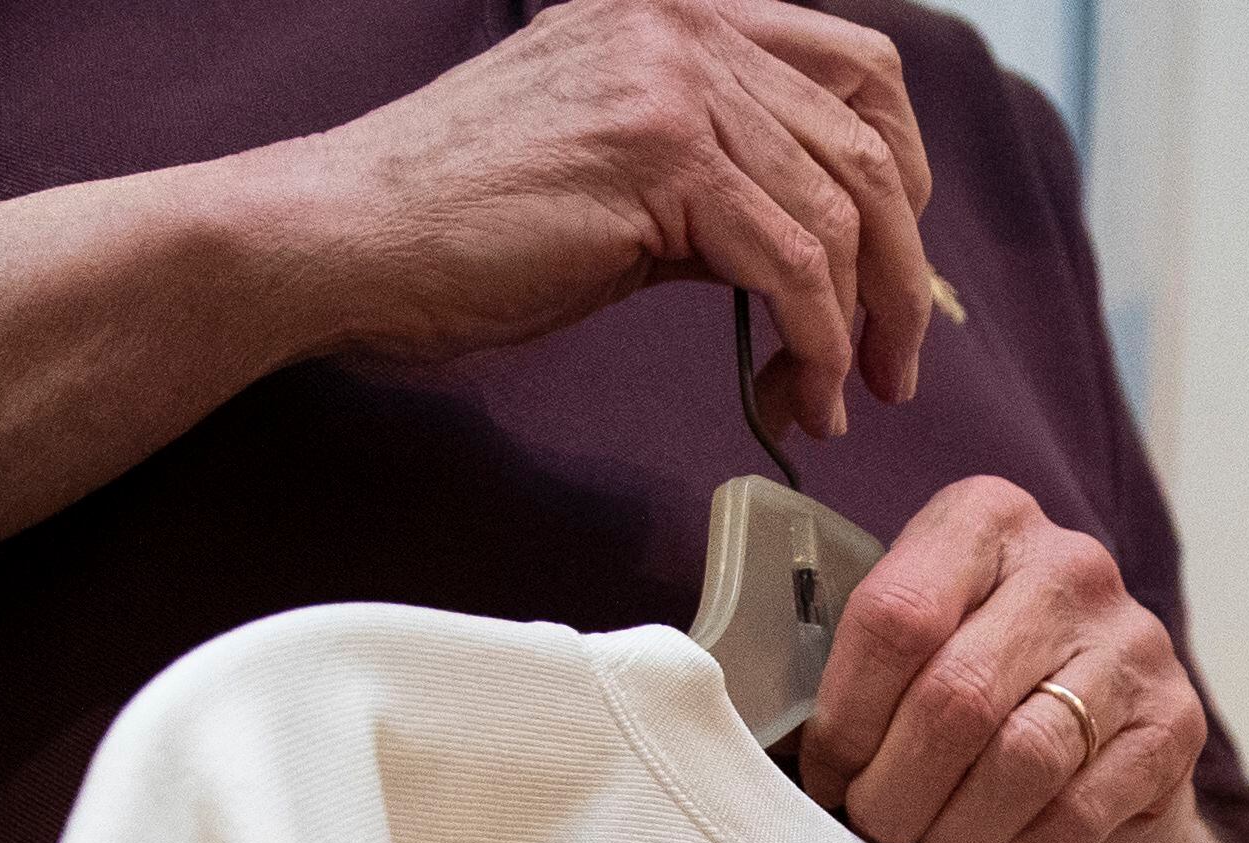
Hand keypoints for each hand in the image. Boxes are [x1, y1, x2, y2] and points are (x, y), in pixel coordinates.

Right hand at [284, 0, 934, 437]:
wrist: (346, 236)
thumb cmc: (450, 230)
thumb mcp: (605, 178)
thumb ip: (702, 185)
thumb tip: (788, 254)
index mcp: (677, 13)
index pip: (854, 67)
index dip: (898, 173)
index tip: (891, 272)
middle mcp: (687, 25)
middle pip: (866, 137)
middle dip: (902, 268)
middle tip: (898, 361)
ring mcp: (676, 83)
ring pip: (841, 207)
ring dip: (863, 324)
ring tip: (844, 398)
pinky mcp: (661, 162)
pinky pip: (792, 262)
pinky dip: (818, 344)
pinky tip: (801, 399)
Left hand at [797, 477, 1206, 842]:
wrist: (1101, 754)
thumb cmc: (974, 703)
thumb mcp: (911, 656)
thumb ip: (853, 672)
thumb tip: (773, 749)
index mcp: (982, 522)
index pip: (893, 619)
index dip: (844, 723)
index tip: (827, 780)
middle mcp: (1068, 565)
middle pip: (953, 698)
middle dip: (894, 793)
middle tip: (878, 831)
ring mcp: (1133, 642)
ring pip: (1019, 760)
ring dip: (954, 834)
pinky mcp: (1175, 725)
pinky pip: (1077, 810)